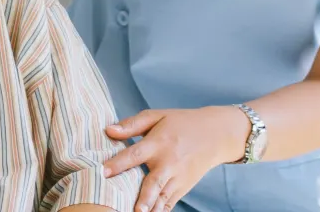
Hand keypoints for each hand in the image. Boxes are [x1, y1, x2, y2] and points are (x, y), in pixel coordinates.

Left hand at [102, 106, 247, 211]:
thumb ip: (132, 124)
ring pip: (162, 197)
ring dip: (151, 208)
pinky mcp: (184, 187)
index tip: (103, 171)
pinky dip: (160, 210)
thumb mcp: (157, 116)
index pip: (136, 154)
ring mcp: (178, 177)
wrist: (216, 134)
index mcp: (158, 142)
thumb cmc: (181, 123)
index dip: (119, 162)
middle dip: (143, 196)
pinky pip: (170, 203)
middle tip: (133, 208)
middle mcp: (168, 162)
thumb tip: (108, 130)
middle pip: (154, 182)